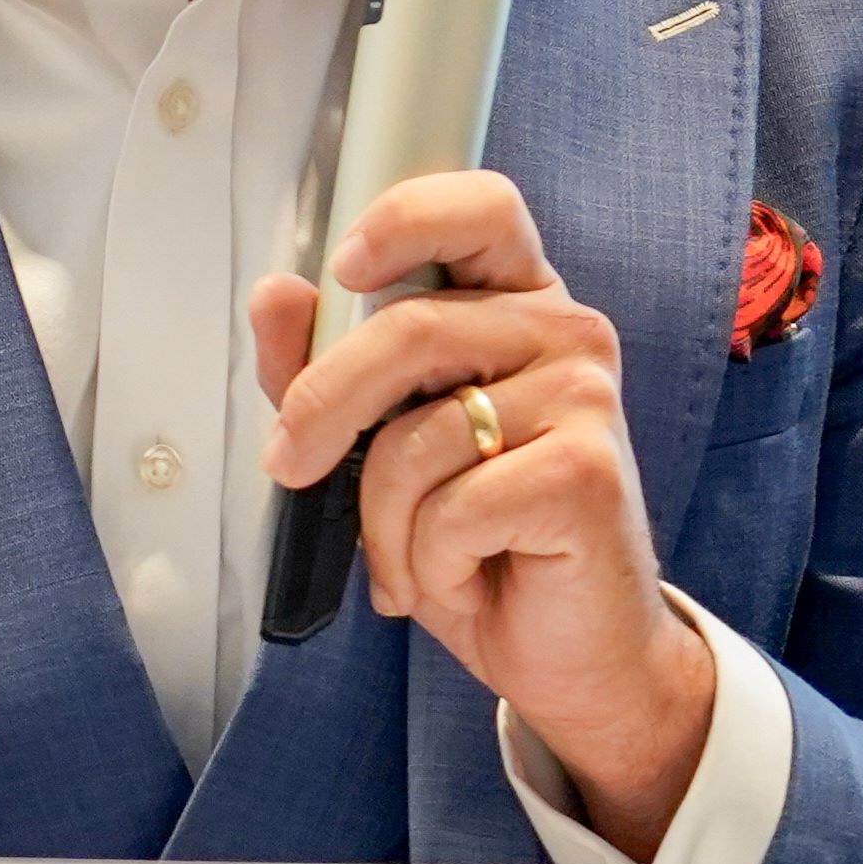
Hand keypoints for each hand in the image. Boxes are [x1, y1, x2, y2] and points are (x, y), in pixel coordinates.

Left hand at [250, 168, 711, 857]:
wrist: (570, 656)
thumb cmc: (480, 544)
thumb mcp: (379, 452)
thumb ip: (324, 370)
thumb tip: (275, 295)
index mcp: (518, 302)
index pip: (480, 206)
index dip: (404, 220)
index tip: (342, 269)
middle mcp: (566, 331)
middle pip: (410, 329)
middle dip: (322, 406)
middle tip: (286, 464)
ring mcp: (587, 397)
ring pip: (416, 437)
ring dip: (381, 523)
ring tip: (410, 559)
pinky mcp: (587, 473)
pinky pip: (452, 507)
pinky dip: (426, 562)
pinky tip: (461, 578)